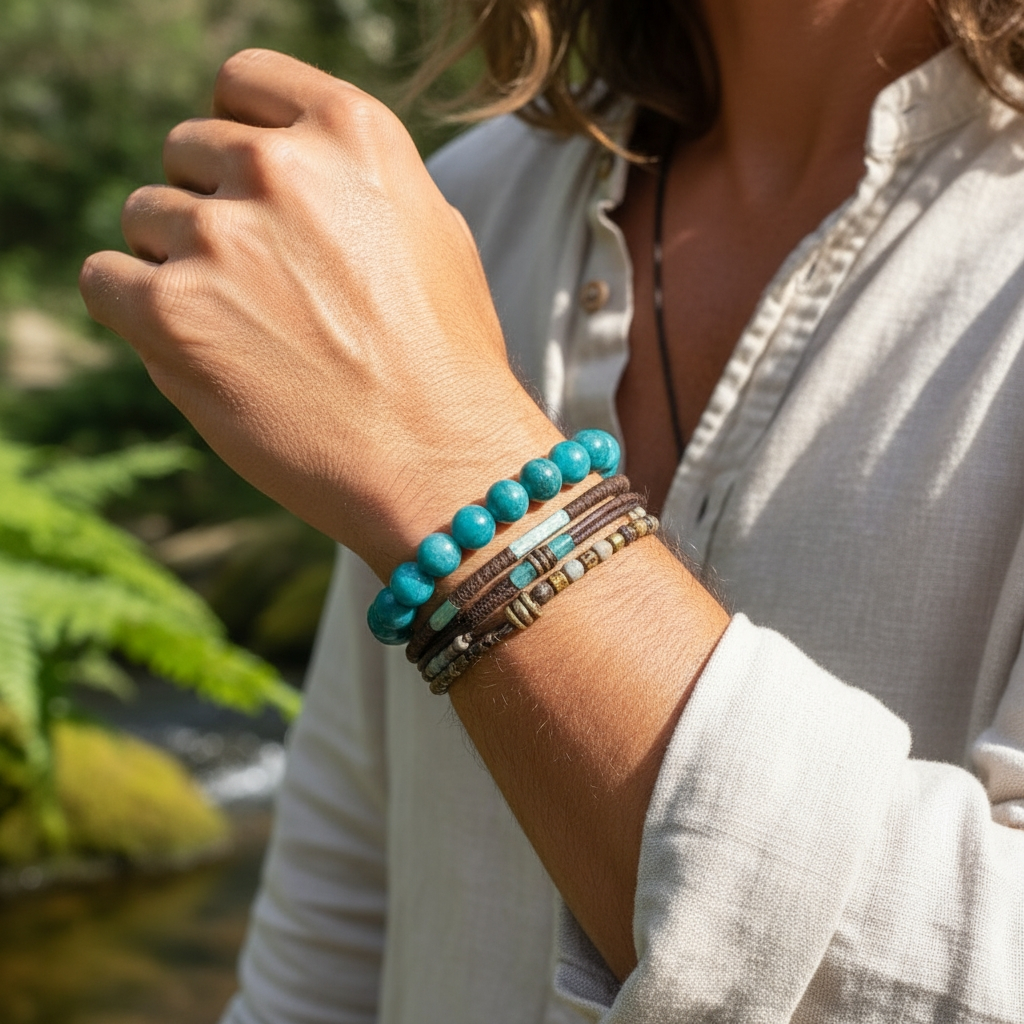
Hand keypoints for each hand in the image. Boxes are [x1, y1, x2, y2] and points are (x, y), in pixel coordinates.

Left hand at [79, 49, 554, 574]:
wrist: (439, 461)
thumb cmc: (447, 362)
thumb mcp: (433, 235)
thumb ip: (351, 184)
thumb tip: (286, 170)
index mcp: (350, 132)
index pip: (243, 82)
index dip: (239, 133)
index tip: (251, 184)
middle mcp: (280, 166)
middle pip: (188, 153)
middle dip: (214, 209)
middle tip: (263, 286)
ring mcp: (222, 236)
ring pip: (144, 218)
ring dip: (180, 266)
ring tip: (247, 333)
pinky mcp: (172, 310)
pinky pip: (104, 278)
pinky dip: (136, 311)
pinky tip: (196, 349)